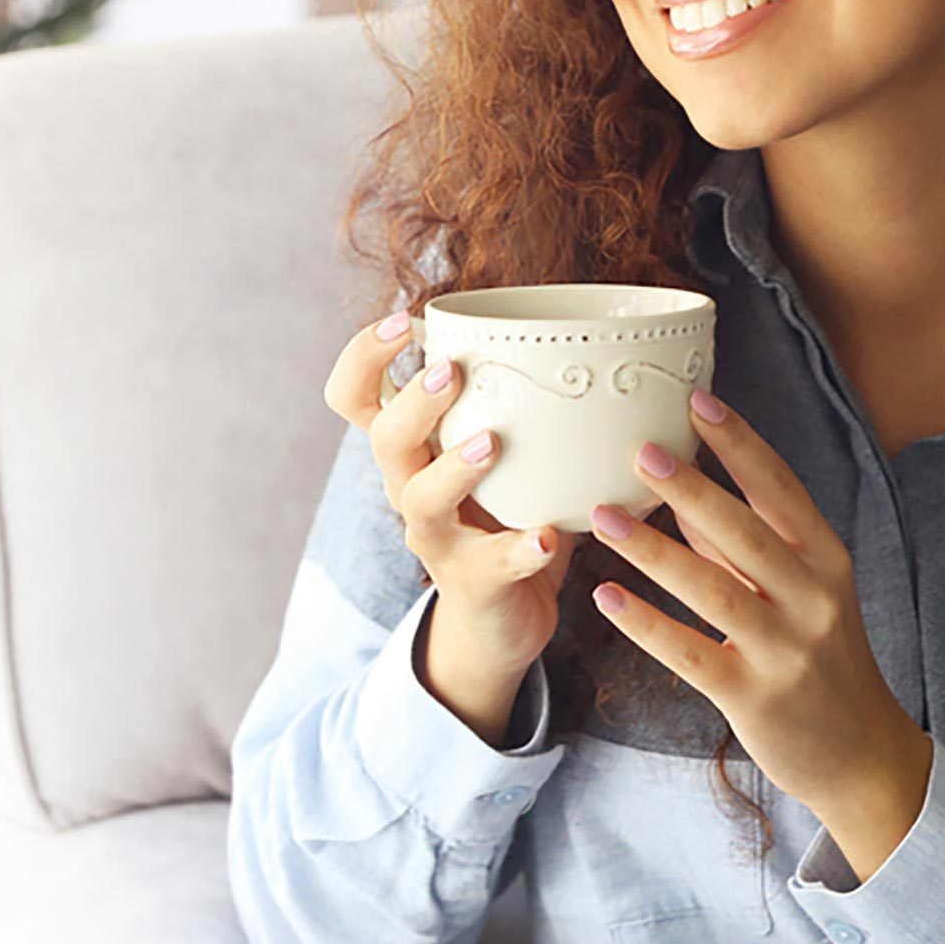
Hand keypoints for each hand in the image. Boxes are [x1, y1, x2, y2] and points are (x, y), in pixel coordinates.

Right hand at [323, 310, 581, 675]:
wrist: (499, 623)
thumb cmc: (507, 517)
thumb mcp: (502, 456)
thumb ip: (522, 402)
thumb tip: (588, 330)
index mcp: (411, 450)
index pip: (355, 395)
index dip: (365, 355)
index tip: (405, 320)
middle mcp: (409, 489)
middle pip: (382, 439)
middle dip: (412, 403)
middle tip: (449, 373)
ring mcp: (436, 539)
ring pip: (420, 500)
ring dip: (452, 468)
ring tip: (490, 444)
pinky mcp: (473, 582)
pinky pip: (490, 565)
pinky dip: (519, 550)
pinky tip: (545, 537)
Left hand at [584, 389, 927, 818]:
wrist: (862, 756)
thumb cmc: (821, 658)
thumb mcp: (800, 592)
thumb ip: (743, 544)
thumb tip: (683, 490)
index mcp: (827, 561)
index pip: (781, 490)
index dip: (741, 443)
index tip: (698, 401)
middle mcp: (813, 599)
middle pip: (747, 532)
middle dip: (691, 487)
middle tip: (639, 450)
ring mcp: (786, 650)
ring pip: (714, 589)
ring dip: (654, 550)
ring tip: (601, 517)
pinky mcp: (755, 697)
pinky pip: (692, 654)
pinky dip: (646, 624)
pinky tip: (606, 598)